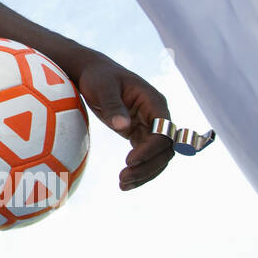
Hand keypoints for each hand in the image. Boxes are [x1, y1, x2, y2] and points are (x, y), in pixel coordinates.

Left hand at [73, 54, 173, 190]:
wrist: (91, 73)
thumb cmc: (97, 76)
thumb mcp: (102, 87)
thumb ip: (113, 106)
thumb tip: (124, 127)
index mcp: (154, 101)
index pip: (164, 131)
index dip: (151, 149)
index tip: (130, 161)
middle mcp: (157, 115)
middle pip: (165, 148)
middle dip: (148, 166)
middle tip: (124, 178)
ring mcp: (150, 125)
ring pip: (158, 156)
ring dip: (145, 173)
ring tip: (123, 185)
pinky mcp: (139, 133)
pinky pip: (146, 156)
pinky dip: (139, 170)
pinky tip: (125, 183)